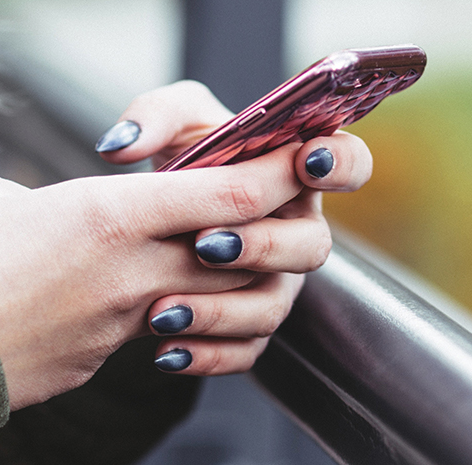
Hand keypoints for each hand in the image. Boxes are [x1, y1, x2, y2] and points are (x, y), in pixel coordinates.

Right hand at [0, 141, 305, 409]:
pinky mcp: (99, 361)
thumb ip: (36, 194)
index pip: (229, 193)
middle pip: (240, 251)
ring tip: (202, 261)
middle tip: (264, 208)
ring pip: (211, 300)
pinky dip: (171, 320)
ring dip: (224, 281)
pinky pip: (160, 337)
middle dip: (267, 229)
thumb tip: (38, 209)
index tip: (299, 156)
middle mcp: (131, 272)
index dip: (277, 173)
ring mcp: (120, 325)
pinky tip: (146, 308)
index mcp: (108, 215)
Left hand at [96, 81, 372, 374]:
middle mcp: (297, 230)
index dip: (340, 164)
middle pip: (312, 246)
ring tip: (164, 309)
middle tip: (205, 243)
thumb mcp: (171, 123)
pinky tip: (165, 350)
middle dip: (262, 246)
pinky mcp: (250, 326)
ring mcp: (278, 282)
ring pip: (272, 307)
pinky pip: (243, 351)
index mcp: (297, 172)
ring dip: (221, 310)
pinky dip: (205, 354)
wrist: (152, 219)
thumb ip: (153, 116)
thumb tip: (121, 147)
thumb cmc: (183, 157)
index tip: (305, 161)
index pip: (349, 164)